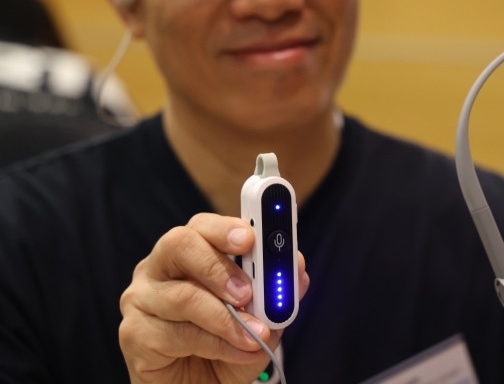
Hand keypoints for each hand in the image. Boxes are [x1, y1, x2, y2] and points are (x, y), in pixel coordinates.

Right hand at [119, 213, 309, 383]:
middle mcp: (159, 268)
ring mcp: (141, 300)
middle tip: (247, 293)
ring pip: (183, 296)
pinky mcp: (134, 334)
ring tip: (254, 335)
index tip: (250, 238)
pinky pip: (177, 334)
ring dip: (226, 318)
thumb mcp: (261, 317)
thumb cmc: (226, 345)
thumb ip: (277, 292)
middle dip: (219, 266)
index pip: (202, 225)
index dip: (226, 228)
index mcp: (189, 253)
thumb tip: (297, 271)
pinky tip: (236, 351)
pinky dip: (216, 344)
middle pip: (179, 244)